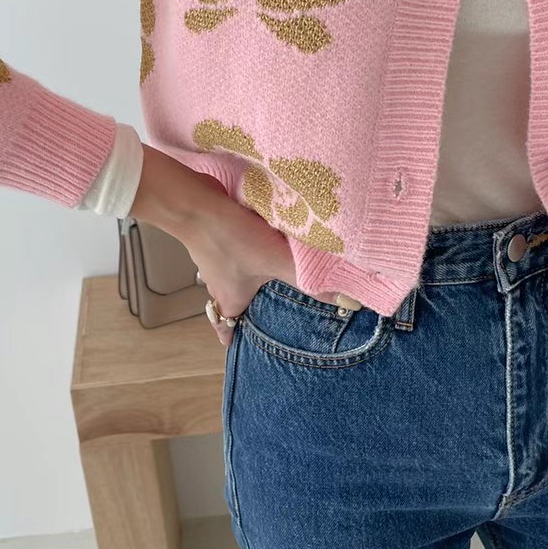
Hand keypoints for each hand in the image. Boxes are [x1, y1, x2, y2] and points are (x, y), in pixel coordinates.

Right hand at [181, 193, 297, 347]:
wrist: (195, 203)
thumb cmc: (232, 240)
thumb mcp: (276, 262)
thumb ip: (311, 281)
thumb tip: (352, 303)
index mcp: (230, 298)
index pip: (226, 327)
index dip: (231, 336)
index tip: (236, 345)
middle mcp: (216, 282)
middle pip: (228, 301)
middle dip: (244, 307)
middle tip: (261, 309)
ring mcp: (211, 258)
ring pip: (227, 275)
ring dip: (242, 276)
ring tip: (264, 273)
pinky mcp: (211, 235)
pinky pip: (227, 250)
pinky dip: (239, 249)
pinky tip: (257, 237)